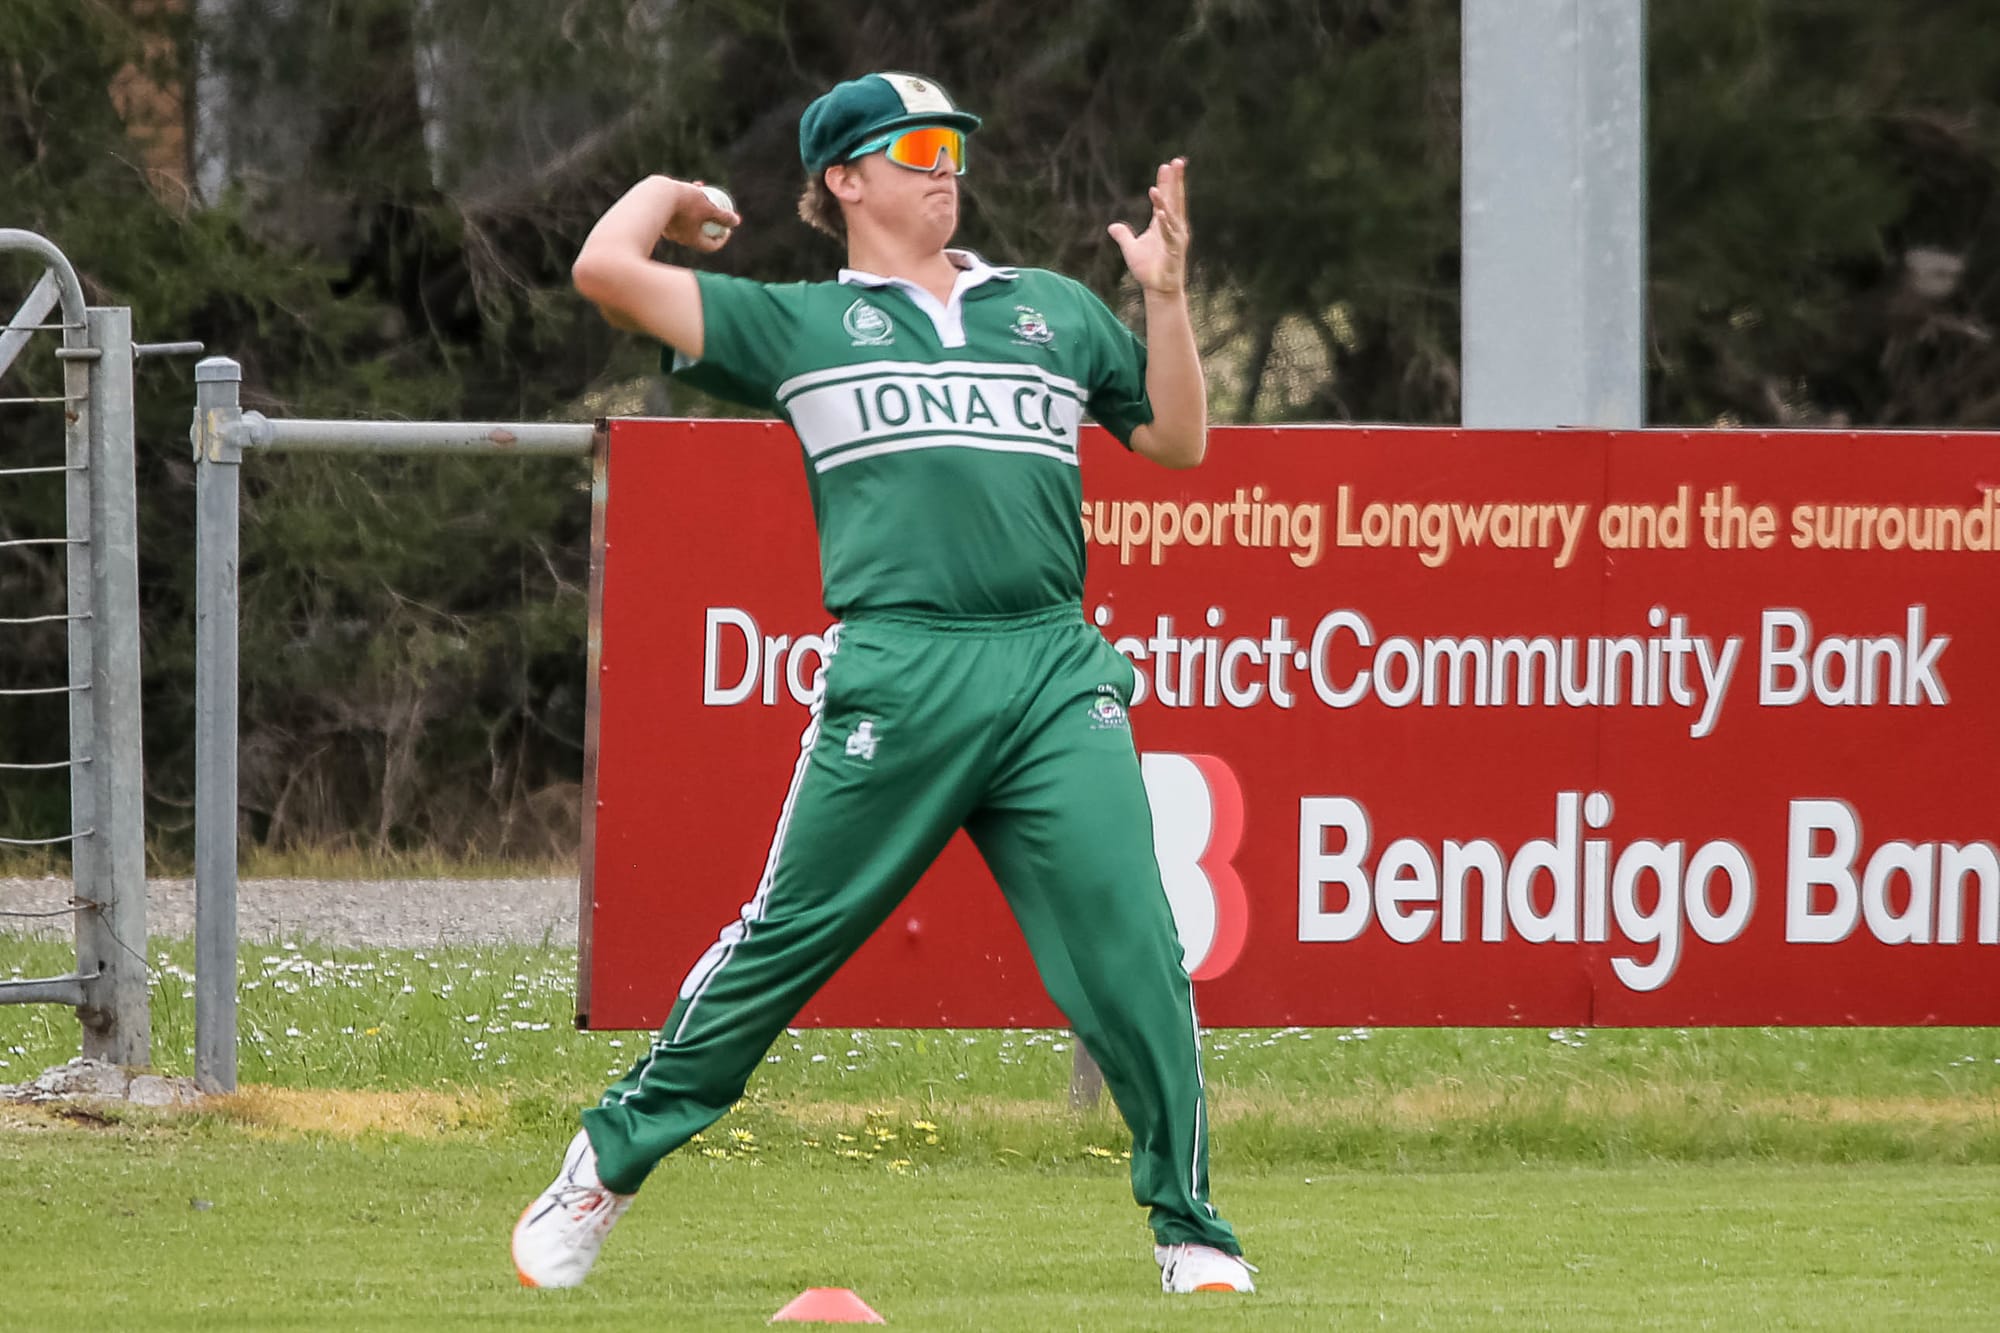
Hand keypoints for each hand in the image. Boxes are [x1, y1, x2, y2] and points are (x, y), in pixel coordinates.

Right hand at [659, 178, 740, 253]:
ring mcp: (670, 228)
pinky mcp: (663, 217)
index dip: (722, 238)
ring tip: (707, 194)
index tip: (727, 228)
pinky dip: (688, 202)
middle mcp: (680, 238)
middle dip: (711, 222)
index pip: (711, 245)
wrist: (655, 195)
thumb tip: (736, 222)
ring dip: (700, 208)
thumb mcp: (708, 208)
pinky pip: (679, 211)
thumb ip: (723, 217)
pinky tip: (695, 186)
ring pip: (689, 219)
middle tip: (718, 212)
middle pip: (700, 233)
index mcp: (692, 240)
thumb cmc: (684, 203)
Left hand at [1108, 158, 1189, 295]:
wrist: (1159, 289)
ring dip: (1165, 201)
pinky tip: (1160, 213)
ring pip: (1171, 215)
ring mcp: (1175, 238)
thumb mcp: (1131, 249)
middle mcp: (1173, 227)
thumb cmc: (1149, 269)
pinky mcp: (1174, 251)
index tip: (1166, 165)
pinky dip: (1165, 224)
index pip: (1166, 198)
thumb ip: (1123, 235)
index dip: (1166, 182)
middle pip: (1175, 200)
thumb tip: (1112, 226)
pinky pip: (1170, 235)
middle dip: (1176, 181)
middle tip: (1177, 162)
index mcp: (1164, 224)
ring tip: (1157, 187)